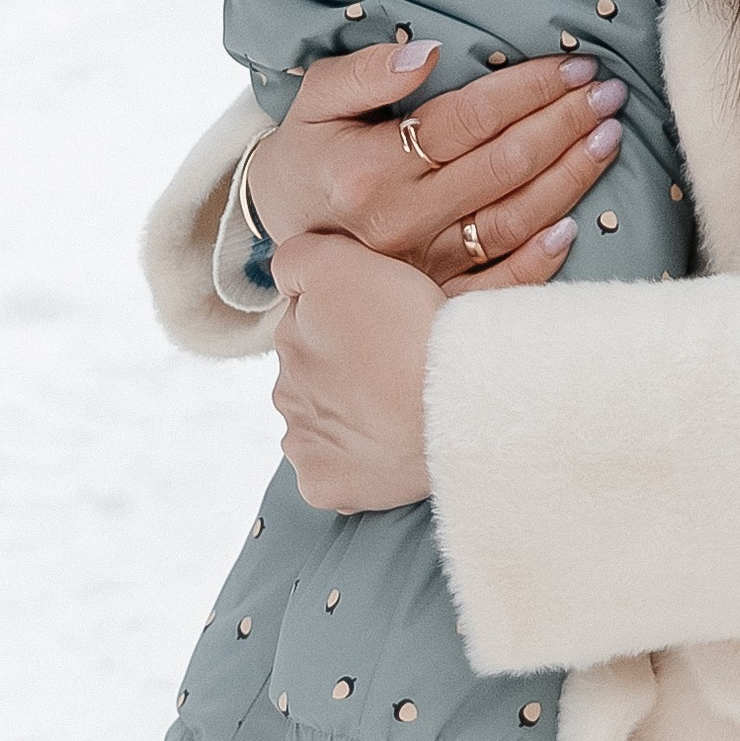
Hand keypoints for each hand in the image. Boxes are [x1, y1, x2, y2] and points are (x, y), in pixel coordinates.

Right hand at [244, 37, 620, 286]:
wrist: (280, 230)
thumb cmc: (310, 152)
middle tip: (608, 91)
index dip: (528, 89)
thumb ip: (366, 72)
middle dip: (564, 122)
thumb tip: (431, 53)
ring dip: (570, 177)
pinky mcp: (432, 300)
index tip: (574, 63)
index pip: (469, 120)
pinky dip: (540, 260)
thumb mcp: (315, 99)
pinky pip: (498, 285)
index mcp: (370, 169)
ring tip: (608, 136)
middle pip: (503, 165)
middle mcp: (399, 222)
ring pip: (512, 220)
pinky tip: (576, 226)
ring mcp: (419, 268)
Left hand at [270, 231, 444, 511]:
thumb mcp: (349, 262)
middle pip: (313, 373)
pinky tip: (390, 449)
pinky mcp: (321, 484)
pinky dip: (357, 463)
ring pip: (323, 423)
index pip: (309, 317)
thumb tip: (285, 274)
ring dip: (351, 415)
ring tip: (400, 408)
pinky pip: (334, 471)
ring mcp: (301, 441)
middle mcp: (284, 389)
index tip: (384, 321)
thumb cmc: (414, 329)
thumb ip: (301, 257)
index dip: (348, 314)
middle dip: (344, 368)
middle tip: (396, 364)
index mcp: (289, 334)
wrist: (455, 403)